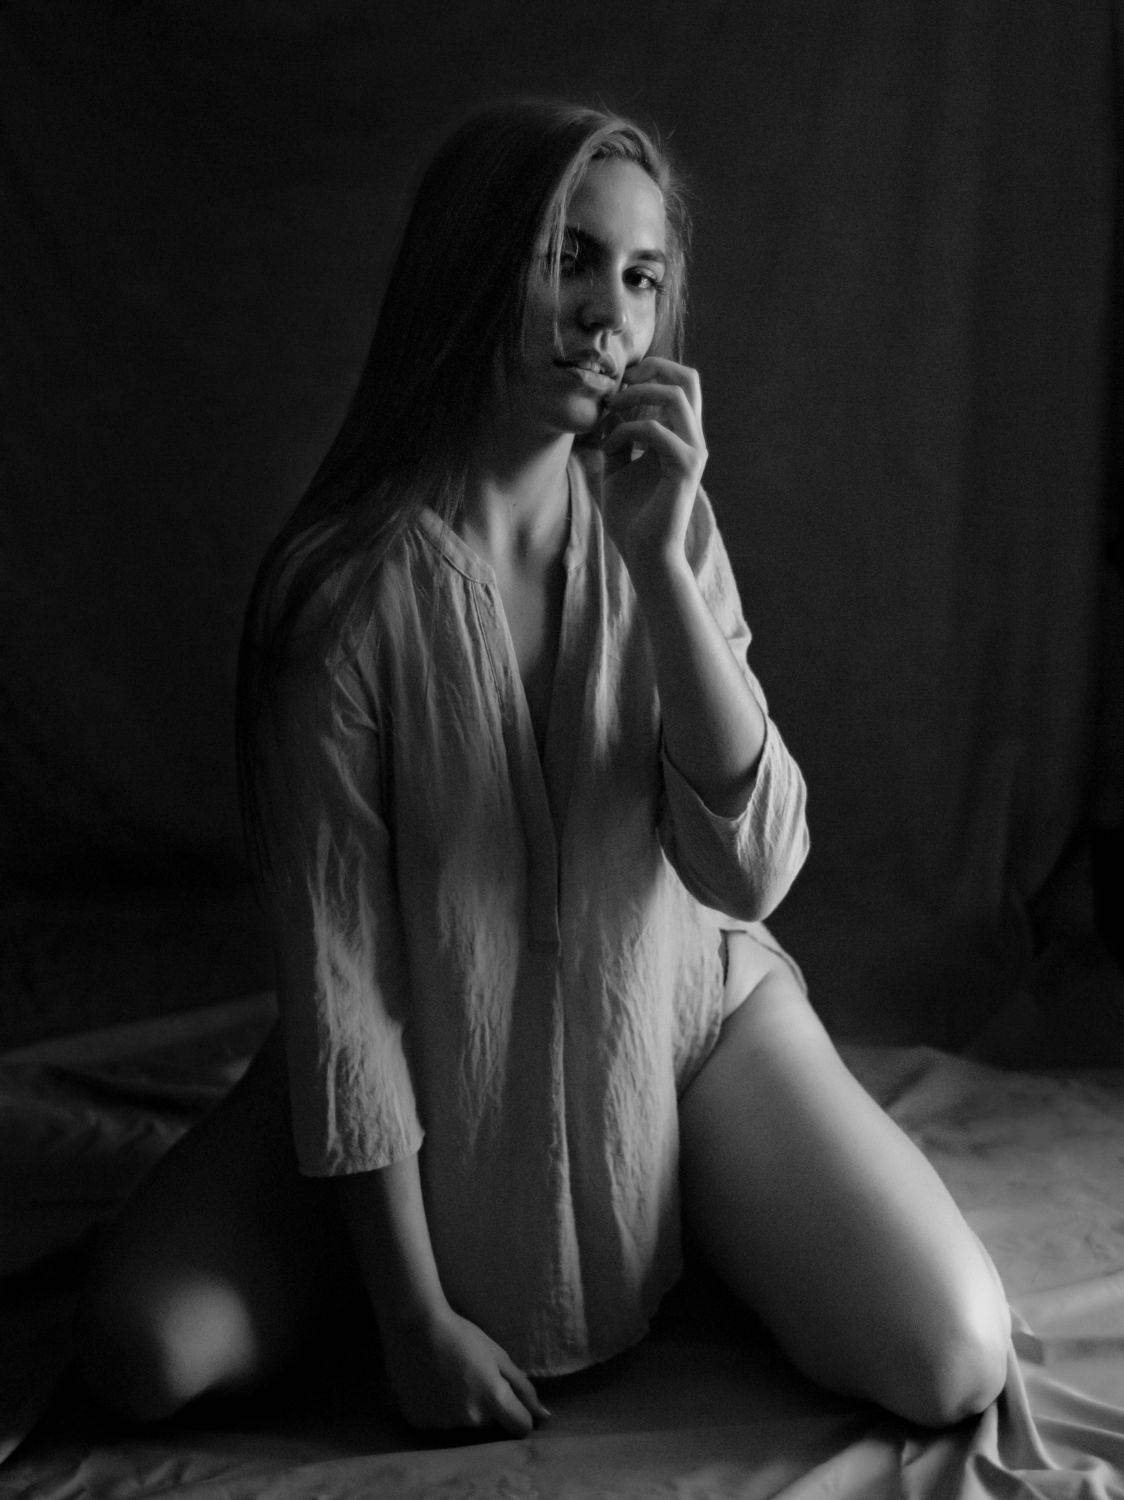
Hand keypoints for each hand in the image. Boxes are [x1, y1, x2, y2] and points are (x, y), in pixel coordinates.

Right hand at [379, 1301, 549, 1436]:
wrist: (415, 1327)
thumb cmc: (461, 1335)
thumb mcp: (498, 1356)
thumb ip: (523, 1388)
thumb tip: (543, 1415)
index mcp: (494, 1399)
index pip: (520, 1427)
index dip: (520, 1415)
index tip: (512, 1402)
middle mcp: (470, 1419)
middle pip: (490, 1424)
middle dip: (488, 1407)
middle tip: (472, 1378)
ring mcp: (444, 1424)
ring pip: (464, 1423)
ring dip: (463, 1408)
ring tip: (449, 1379)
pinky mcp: (422, 1423)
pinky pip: (440, 1422)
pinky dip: (440, 1409)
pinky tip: (432, 1385)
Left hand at [596, 356, 707, 576]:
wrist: (644, 554)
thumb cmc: (632, 518)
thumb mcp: (616, 470)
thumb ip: (618, 439)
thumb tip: (609, 412)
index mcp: (679, 437)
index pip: (679, 385)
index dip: (650, 371)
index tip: (617, 382)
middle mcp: (692, 440)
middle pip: (688, 378)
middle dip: (652, 368)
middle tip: (620, 381)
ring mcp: (693, 452)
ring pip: (676, 395)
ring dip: (638, 393)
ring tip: (613, 407)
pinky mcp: (685, 468)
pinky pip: (656, 430)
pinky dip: (627, 431)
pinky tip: (609, 447)